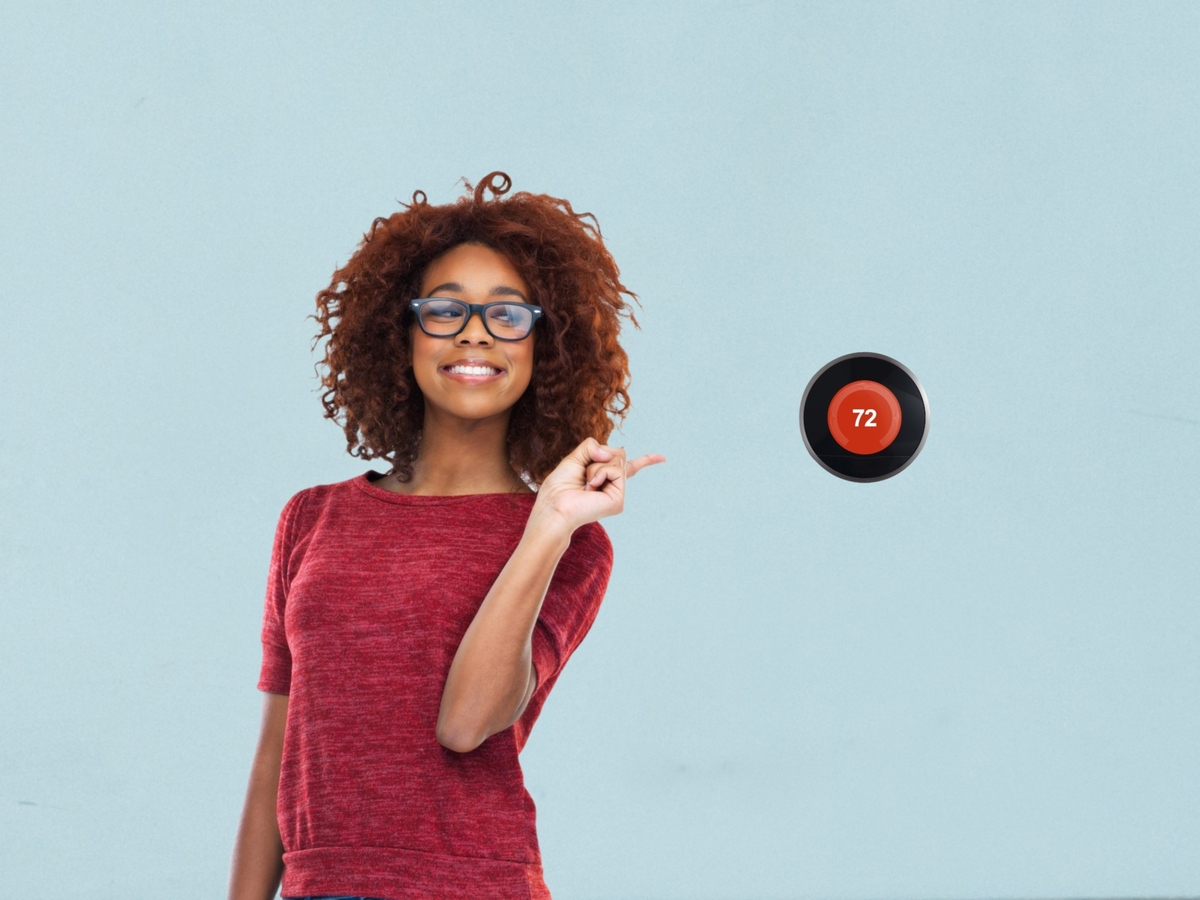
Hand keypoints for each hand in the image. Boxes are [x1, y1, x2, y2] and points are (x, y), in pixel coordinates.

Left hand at [529, 437, 664, 536]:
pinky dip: (600, 473)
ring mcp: (617, 493)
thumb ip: (593, 446)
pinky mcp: (618, 501)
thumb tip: (620, 451)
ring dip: (595, 466)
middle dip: (598, 455)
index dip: (645, 461)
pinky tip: (591, 488)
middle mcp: (613, 486)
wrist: (554, 506)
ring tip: (586, 484)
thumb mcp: (574, 457)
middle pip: (619, 453)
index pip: (628, 467)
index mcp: (604, 478)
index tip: (662, 458)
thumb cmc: (559, 486)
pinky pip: (615, 470)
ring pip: (617, 460)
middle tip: (584, 474)